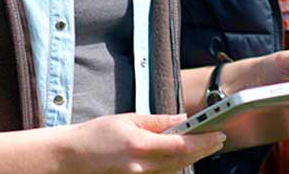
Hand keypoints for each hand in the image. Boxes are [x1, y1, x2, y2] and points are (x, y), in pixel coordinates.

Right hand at [60, 112, 223, 172]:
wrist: (69, 158)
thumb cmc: (95, 135)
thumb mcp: (128, 119)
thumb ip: (158, 121)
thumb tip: (183, 118)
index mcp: (140, 146)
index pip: (181, 145)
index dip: (203, 141)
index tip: (218, 133)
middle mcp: (141, 167)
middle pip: (182, 160)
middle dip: (203, 150)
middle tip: (219, 139)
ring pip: (174, 169)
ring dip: (192, 158)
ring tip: (205, 145)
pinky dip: (175, 165)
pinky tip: (182, 156)